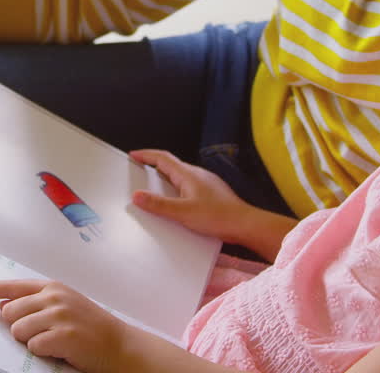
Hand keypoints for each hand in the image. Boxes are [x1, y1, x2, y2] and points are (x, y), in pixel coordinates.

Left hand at [0, 280, 130, 372]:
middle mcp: (53, 296)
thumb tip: (5, 305)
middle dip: (17, 328)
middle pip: (9, 313)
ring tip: (52, 342)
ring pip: (18, 331)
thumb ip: (36, 303)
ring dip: (30, 342)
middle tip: (40, 334)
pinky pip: (33, 346)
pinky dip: (42, 353)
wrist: (119, 345)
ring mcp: (59, 315)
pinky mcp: (63, 335)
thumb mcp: (64, 306)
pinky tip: (60, 350)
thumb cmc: (90, 327)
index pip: (10, 285)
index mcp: (51, 287)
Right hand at [128, 149, 254, 241]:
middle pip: (171, 164)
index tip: (134, 155)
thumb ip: (159, 205)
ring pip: (180, 175)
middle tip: (140, 169)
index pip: (162, 158)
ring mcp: (205, 182)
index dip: (146, 155)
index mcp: (188, 175)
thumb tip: (138, 196)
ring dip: (165, 178)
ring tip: (154, 187)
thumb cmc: (219, 217)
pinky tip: (176, 201)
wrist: (244, 224)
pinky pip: (188, 184)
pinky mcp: (210, 192)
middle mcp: (197, 175)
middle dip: (153, 165)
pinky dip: (176, 188)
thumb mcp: (183, 212)